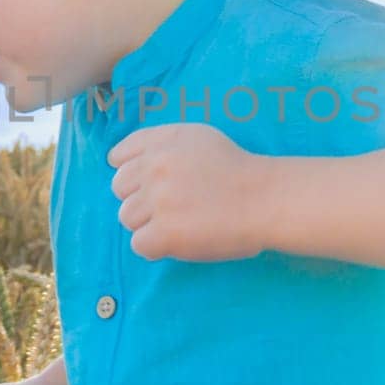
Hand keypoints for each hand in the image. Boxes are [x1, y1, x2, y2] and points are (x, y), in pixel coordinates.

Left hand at [106, 121, 269, 262]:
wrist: (266, 199)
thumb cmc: (237, 169)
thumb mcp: (198, 138)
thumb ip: (161, 145)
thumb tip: (122, 162)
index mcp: (162, 140)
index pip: (119, 157)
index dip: (132, 174)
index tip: (151, 184)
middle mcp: (154, 165)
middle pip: (119, 189)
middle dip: (140, 199)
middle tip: (172, 206)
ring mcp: (157, 199)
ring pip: (126, 218)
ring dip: (148, 224)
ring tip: (180, 222)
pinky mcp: (164, 232)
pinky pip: (139, 244)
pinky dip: (156, 246)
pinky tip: (180, 238)